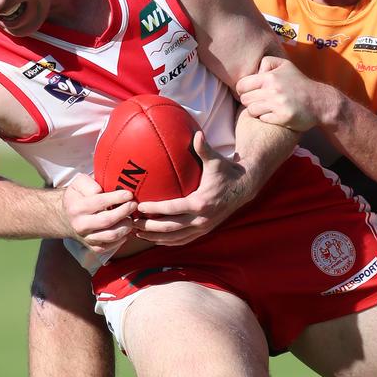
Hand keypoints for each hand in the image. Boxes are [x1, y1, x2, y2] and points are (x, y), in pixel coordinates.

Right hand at [61, 173, 136, 253]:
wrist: (66, 217)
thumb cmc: (78, 197)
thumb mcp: (78, 184)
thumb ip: (90, 182)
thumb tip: (102, 190)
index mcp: (77, 207)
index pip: (100, 202)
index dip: (117, 198)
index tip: (129, 194)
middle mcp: (80, 225)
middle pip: (107, 220)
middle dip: (124, 212)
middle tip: (133, 205)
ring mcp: (86, 238)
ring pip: (111, 235)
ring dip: (125, 226)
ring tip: (130, 217)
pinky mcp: (93, 247)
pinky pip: (111, 246)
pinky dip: (122, 238)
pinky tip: (124, 228)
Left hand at [133, 131, 251, 245]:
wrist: (244, 188)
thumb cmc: (226, 171)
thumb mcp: (216, 160)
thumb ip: (204, 149)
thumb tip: (196, 134)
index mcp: (202, 202)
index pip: (174, 208)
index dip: (156, 209)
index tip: (140, 206)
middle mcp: (202, 219)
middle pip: (171, 228)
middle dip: (150, 227)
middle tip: (132, 223)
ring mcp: (203, 227)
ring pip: (175, 238)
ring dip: (155, 237)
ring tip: (138, 233)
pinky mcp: (204, 231)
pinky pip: (183, 240)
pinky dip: (168, 242)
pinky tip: (155, 239)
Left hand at [236, 56, 322, 130]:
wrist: (319, 102)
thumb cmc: (299, 84)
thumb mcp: (285, 65)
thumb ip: (267, 63)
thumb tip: (254, 71)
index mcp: (270, 77)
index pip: (241, 85)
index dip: (242, 90)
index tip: (249, 92)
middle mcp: (273, 90)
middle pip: (244, 99)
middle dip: (248, 101)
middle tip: (257, 101)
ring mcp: (277, 105)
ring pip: (251, 110)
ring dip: (255, 111)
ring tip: (264, 108)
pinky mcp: (282, 118)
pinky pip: (263, 119)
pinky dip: (265, 118)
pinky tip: (272, 115)